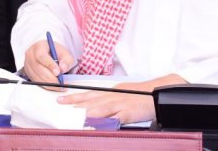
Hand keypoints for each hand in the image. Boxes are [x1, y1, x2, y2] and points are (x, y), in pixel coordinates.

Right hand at [23, 39, 74, 83]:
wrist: (49, 54)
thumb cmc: (56, 53)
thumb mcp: (65, 53)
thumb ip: (67, 60)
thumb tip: (63, 68)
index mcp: (39, 47)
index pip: (41, 56)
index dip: (49, 65)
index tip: (58, 72)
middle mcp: (30, 55)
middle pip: (38, 68)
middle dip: (51, 77)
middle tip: (61, 83)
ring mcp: (28, 65)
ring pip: (37, 77)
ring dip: (49, 84)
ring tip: (61, 86)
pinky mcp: (28, 73)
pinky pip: (37, 82)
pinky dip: (47, 86)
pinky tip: (55, 86)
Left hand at [57, 75, 186, 123]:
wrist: (158, 93)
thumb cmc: (140, 96)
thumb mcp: (122, 96)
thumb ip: (108, 103)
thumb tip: (94, 111)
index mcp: (110, 92)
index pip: (89, 94)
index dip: (74, 97)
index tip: (62, 99)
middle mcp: (112, 96)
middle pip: (90, 100)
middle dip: (74, 103)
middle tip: (60, 105)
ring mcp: (120, 103)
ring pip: (100, 107)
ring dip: (85, 111)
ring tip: (73, 115)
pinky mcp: (129, 112)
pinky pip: (116, 117)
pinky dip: (106, 120)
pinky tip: (97, 124)